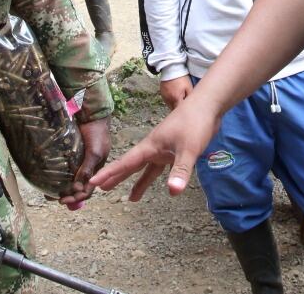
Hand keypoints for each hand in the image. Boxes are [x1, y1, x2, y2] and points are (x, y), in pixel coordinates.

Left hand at [59, 117, 110, 208]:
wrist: (93, 117)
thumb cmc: (97, 135)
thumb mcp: (94, 154)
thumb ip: (87, 170)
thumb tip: (78, 188)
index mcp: (96, 172)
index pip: (86, 191)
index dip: (76, 198)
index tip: (63, 200)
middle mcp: (87, 170)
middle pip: (77, 188)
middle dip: (67, 195)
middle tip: (53, 198)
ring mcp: (79, 162)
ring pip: (71, 180)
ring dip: (62, 187)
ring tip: (49, 192)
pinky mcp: (72, 155)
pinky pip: (66, 169)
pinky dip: (59, 175)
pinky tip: (50, 177)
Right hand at [90, 96, 219, 199]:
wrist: (208, 105)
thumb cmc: (195, 123)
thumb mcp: (188, 149)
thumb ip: (181, 170)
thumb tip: (173, 192)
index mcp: (151, 146)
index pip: (126, 162)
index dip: (111, 173)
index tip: (94, 181)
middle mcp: (154, 147)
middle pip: (132, 165)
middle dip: (118, 177)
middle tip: (102, 188)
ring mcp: (165, 148)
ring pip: (148, 168)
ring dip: (139, 182)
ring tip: (132, 198)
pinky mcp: (177, 149)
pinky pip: (163, 167)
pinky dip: (161, 176)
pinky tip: (165, 184)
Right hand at [159, 76, 192, 109]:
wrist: (172, 68)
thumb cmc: (181, 77)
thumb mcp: (189, 87)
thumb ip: (190, 97)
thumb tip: (193, 104)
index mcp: (176, 98)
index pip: (179, 111)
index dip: (184, 112)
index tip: (187, 111)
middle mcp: (168, 99)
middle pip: (174, 110)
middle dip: (179, 109)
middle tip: (184, 105)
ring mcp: (164, 96)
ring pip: (170, 106)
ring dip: (174, 105)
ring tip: (179, 99)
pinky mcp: (162, 93)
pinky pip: (166, 101)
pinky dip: (171, 100)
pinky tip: (174, 95)